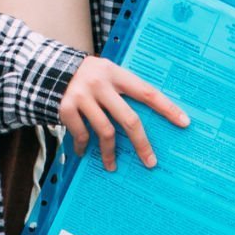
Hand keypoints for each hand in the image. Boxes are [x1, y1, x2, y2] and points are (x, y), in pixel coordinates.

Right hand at [57, 56, 189, 170]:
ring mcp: (82, 96)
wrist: (50, 69)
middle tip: (150, 162)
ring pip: (105, 131)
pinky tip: (84, 152)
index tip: (184, 122)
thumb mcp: (107, 74)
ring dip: (110, 152)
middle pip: (129, 118)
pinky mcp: (66, 108)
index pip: (147, 92)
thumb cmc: (89, 77)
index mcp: (116, 73)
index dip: (167, 108)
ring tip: (112, 165)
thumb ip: (124, 90)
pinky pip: (81, 134)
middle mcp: (100, 83)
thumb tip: (152, 115)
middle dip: (141, 144)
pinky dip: (84, 146)